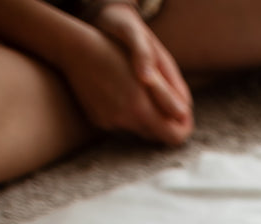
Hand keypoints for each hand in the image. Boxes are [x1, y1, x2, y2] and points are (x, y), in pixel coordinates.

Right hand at [64, 3, 192, 145]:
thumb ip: (168, 99)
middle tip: (170, 103)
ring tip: (144, 94)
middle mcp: (123, 122)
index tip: (185, 115)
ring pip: (140, 130)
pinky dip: (129, 114)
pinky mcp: (98, 120)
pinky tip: (123, 94)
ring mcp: (108, 123)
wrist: (75, 49)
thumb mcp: (148, 74)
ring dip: (147, 118)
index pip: (174, 137)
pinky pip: (122, 125)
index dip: (184, 127)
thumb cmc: (116, 54)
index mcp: (139, 110)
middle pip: (157, 135)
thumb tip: (184, 117)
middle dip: (166, 123)